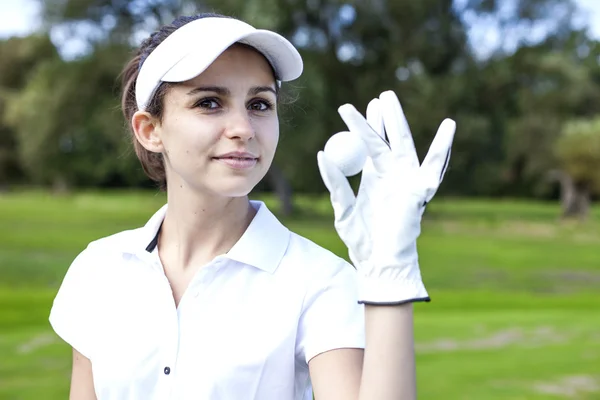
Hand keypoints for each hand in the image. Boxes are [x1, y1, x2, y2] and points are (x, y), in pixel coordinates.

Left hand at [317, 91, 455, 304]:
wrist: (378, 260)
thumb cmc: (361, 238)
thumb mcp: (342, 207)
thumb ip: (335, 181)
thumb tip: (323, 153)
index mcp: (374, 176)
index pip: (368, 144)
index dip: (362, 125)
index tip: (350, 106)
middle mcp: (392, 173)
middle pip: (387, 138)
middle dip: (383, 116)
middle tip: (379, 94)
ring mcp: (407, 179)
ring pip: (403, 143)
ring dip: (396, 121)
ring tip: (389, 98)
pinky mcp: (420, 189)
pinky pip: (434, 165)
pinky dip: (442, 145)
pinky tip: (449, 125)